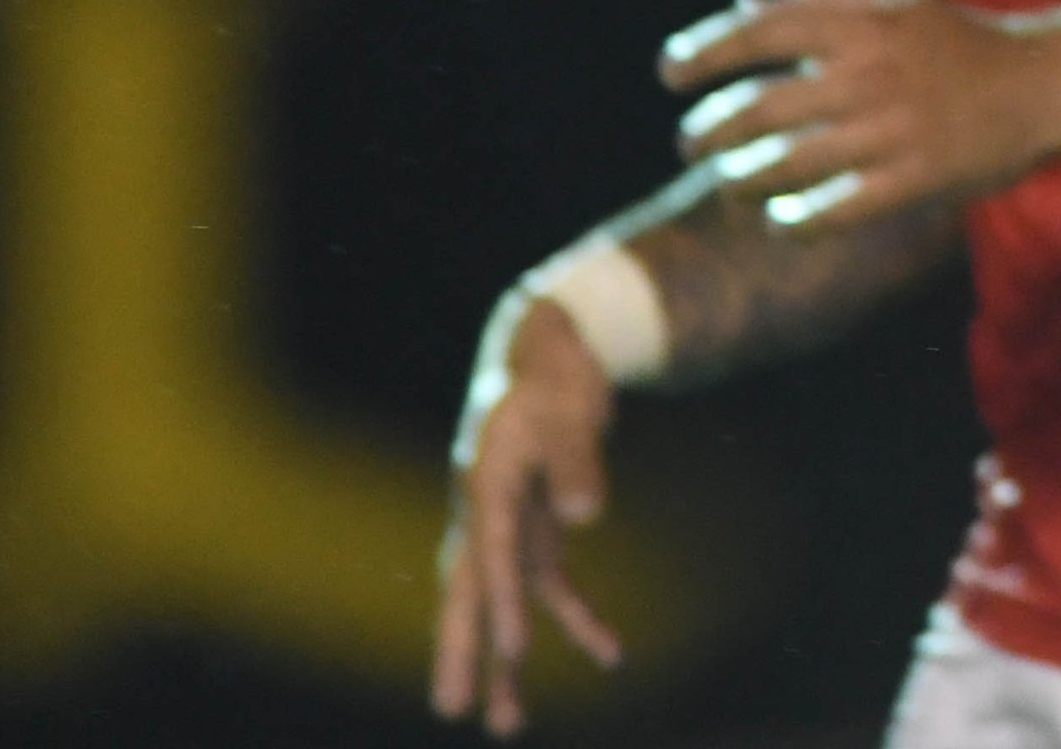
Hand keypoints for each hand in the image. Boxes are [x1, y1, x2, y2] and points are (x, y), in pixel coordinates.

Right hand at [430, 293, 625, 734]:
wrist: (552, 349)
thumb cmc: (558, 376)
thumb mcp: (573, 410)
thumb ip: (579, 460)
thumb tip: (587, 514)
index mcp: (487, 482)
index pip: (492, 552)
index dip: (502, 601)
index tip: (512, 650)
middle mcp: (485, 511)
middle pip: (470, 591)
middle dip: (463, 651)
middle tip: (452, 709)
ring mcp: (506, 523)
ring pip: (501, 601)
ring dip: (505, 659)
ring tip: (507, 723)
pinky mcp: (534, 526)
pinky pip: (548, 584)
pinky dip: (575, 618)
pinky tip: (608, 654)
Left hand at [660, 0, 1060, 231]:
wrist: (1046, 84)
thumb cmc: (961, 43)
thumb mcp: (894, 6)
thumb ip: (819, 3)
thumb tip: (738, 8)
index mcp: (862, 22)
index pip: (759, 30)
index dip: (704, 51)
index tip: (670, 73)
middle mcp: (871, 71)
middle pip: (761, 106)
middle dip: (711, 130)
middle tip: (691, 145)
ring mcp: (895, 127)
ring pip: (790, 162)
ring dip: (743, 180)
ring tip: (728, 188)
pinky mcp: (919, 178)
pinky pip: (838, 208)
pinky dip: (798, 217)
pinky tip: (781, 220)